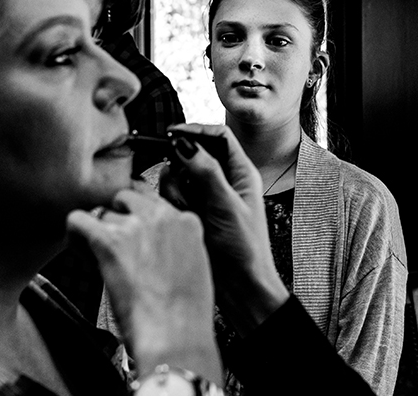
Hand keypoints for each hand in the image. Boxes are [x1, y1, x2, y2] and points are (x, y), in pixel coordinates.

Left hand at [66, 189, 221, 383]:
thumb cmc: (186, 313)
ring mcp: (135, 225)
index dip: (141, 220)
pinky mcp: (109, 240)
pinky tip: (79, 249)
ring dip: (99, 231)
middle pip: (128, 197)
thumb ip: (176, 246)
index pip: (154, 202)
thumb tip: (153, 248)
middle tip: (115, 243)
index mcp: (187, 221)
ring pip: (103, 212)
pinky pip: (78, 220)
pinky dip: (74, 234)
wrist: (176, 332)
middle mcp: (161, 215)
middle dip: (119, 217)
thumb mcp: (195, 267)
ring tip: (98, 257)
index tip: (136, 238)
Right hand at [160, 123, 290, 335]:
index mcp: (241, 173)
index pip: (219, 137)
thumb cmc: (245, 248)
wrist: (240, 286)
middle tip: (184, 186)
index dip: (196, 130)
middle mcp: (223, 181)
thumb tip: (186, 144)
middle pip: (192, 155)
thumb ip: (206, 173)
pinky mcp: (192, 213)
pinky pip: (172, 198)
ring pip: (178, 177)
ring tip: (191, 211)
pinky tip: (185, 219)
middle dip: (183, 168)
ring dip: (177, 191)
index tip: (172, 133)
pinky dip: (174, 205)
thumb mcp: (226, 205)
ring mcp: (206, 197)